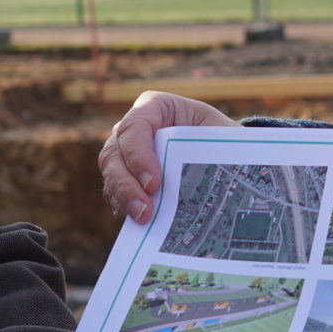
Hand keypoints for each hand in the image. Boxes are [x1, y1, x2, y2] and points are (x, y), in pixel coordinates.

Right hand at [100, 90, 237, 223]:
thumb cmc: (220, 137)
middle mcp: (132, 128)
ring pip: (111, 174)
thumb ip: (209, 147)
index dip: (138, 154)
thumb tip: (209, 174)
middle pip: (114, 153)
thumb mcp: (222, 135)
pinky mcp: (125, 176)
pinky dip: (124, 208)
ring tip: (143, 220)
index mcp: (155, 107)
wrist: (220, 152)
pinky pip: (114, 193)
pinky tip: (140, 224)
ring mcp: (124, 152)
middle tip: (145, 211)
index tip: (153, 183)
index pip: (135, 125)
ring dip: (123, 199)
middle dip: (126, 185)